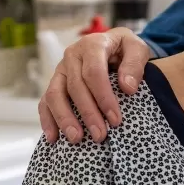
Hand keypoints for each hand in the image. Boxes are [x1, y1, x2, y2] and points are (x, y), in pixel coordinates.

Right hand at [38, 28, 152, 143]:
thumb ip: (135, 65)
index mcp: (92, 45)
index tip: (115, 120)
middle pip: (75, 87)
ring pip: (55, 95)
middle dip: (87, 113)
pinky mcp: (55, 83)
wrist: (113, 45)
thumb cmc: (125, 50)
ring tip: (76, 139)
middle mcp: (72, 56)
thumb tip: (127, 87)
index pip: (94, 73)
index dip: (103, 97)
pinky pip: (45, 102)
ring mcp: (60, 70)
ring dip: (64, 118)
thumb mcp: (138, 49)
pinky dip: (47, 120)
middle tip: (100, 136)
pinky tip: (54, 138)